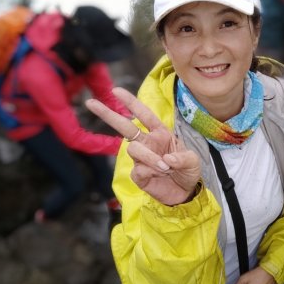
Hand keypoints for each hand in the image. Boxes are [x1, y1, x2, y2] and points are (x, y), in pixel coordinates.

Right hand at [85, 87, 200, 205]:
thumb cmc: (188, 171)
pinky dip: (150, 171)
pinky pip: (138, 169)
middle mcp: (147, 142)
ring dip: (149, 157)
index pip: (143, 114)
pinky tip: (160, 176)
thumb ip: (183, 158)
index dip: (130, 102)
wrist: (185, 193)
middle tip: (91, 102)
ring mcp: (140, 159)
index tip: (116, 91)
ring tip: (165, 167)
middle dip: (107, 114)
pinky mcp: (138, 175)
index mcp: (160, 133)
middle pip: (124, 126)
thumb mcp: (193, 161)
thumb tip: (166, 159)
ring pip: (133, 149)